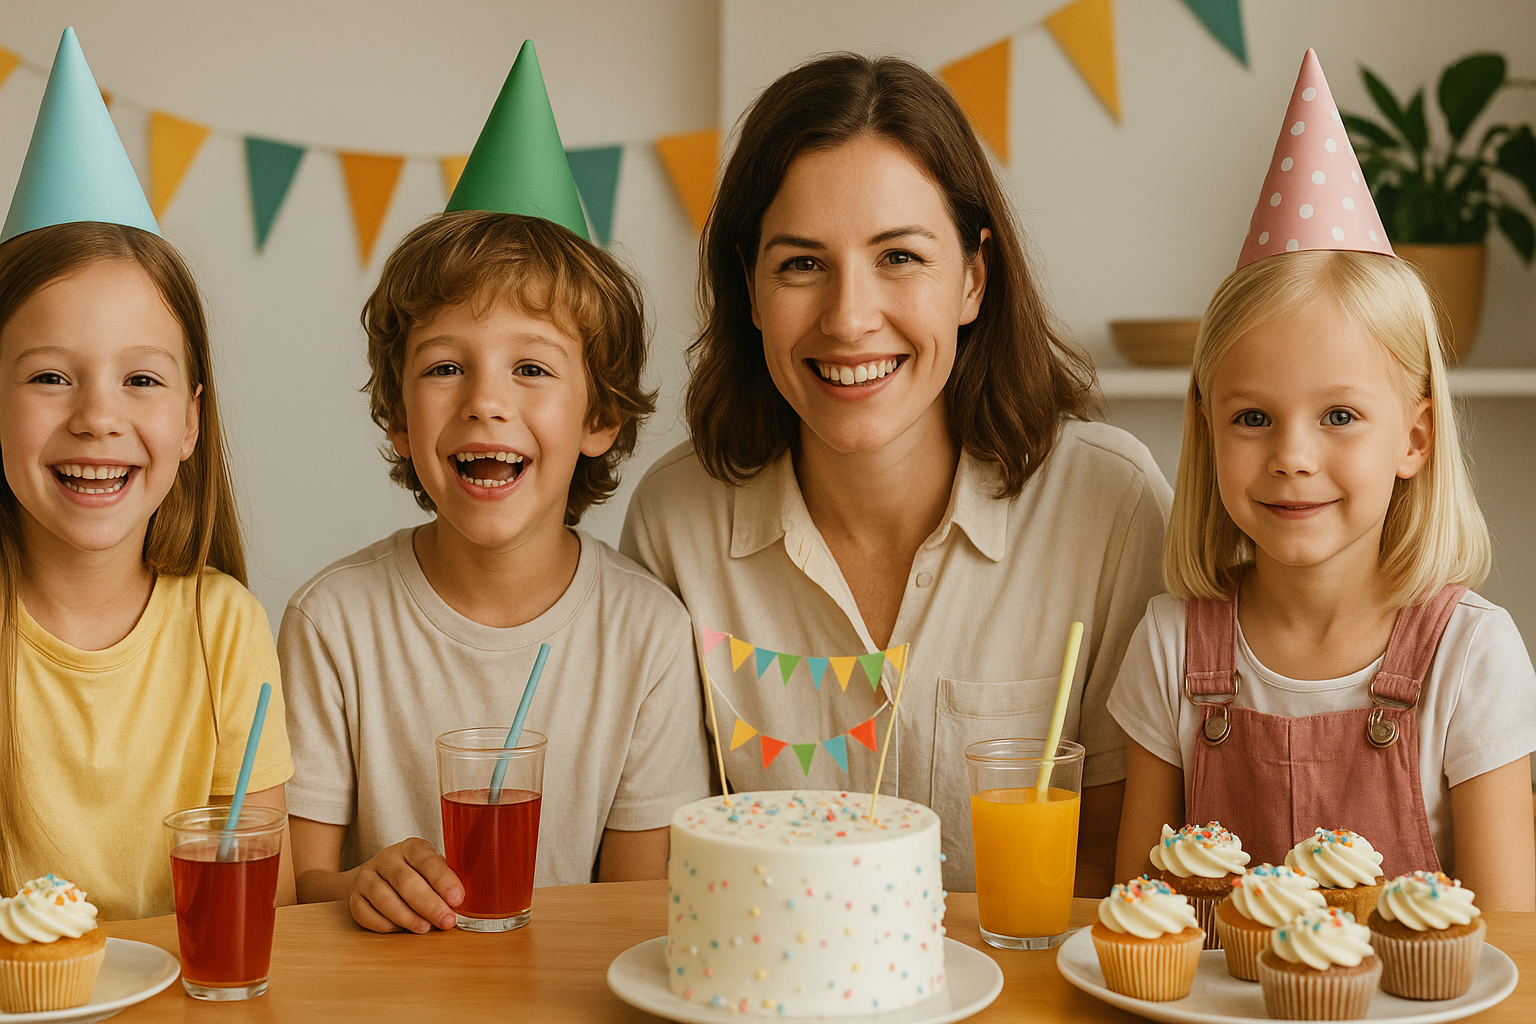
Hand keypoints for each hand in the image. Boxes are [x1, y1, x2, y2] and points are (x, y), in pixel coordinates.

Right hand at [349, 838, 463, 933]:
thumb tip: (460, 903)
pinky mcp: (354, 897)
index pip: (427, 861)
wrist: (375, 877)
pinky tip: (399, 930)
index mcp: (411, 848)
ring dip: (406, 916)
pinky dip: (383, 924)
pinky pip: (365, 913)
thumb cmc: (415, 875)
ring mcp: (367, 877)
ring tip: (424, 928)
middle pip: (405, 881)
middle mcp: (387, 859)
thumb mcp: (432, 869)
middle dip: (429, 904)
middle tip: (446, 921)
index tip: (457, 899)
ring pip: (383, 898)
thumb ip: (444, 881)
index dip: (443, 881)